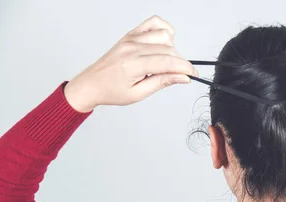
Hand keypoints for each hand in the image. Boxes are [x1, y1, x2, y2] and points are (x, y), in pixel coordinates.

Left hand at [64, 15, 198, 112]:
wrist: (92, 83)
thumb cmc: (112, 91)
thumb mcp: (138, 93)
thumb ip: (162, 82)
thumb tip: (182, 77)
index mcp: (133, 65)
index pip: (167, 62)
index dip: (185, 68)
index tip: (193, 75)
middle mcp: (132, 48)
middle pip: (168, 50)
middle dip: (180, 63)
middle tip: (180, 75)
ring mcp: (131, 38)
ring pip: (164, 36)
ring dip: (172, 49)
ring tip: (166, 62)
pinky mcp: (131, 34)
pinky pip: (154, 23)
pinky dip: (164, 30)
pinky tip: (164, 43)